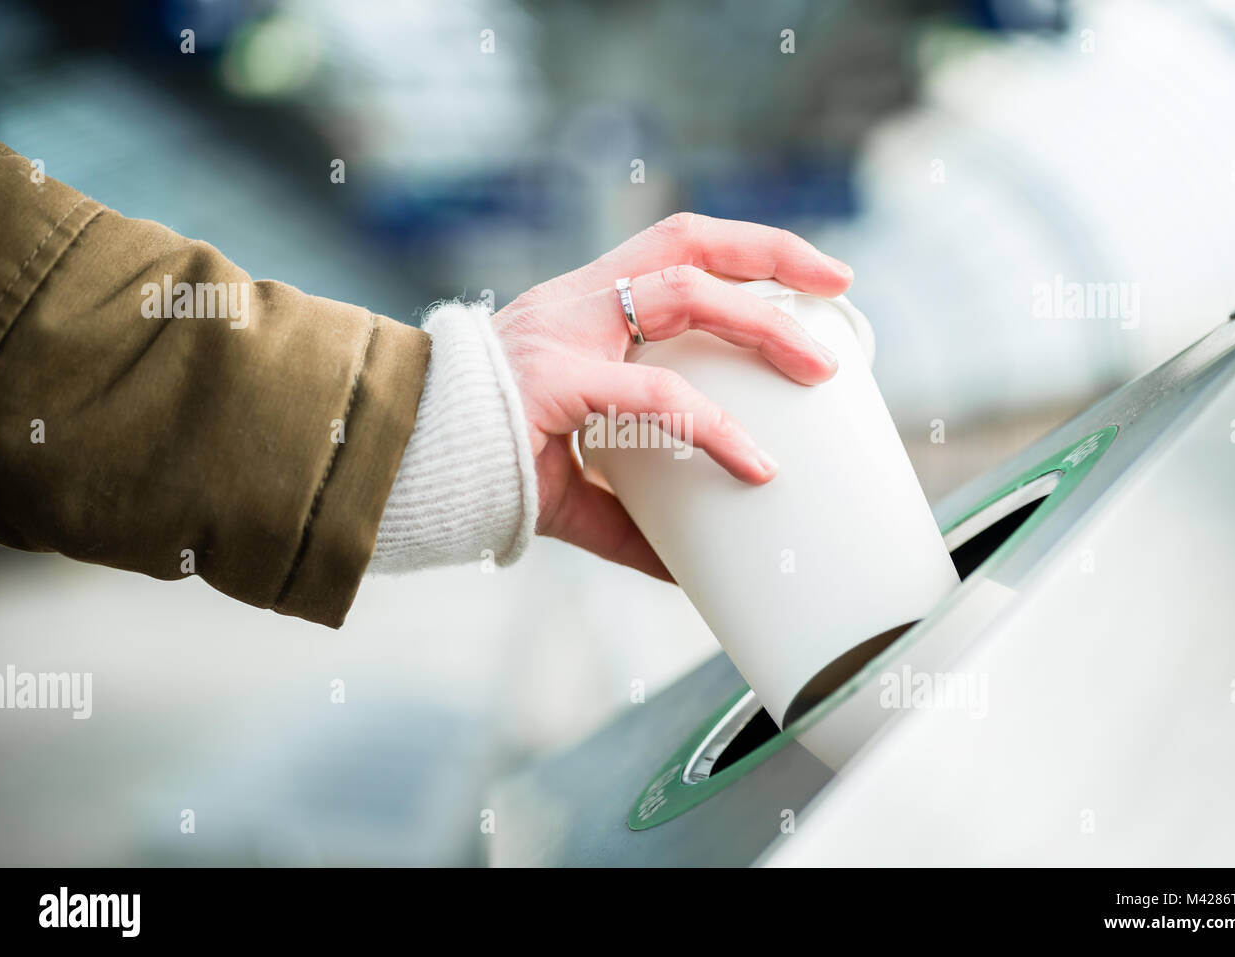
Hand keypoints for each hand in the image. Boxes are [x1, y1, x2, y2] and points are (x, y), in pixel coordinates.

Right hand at [494, 212, 852, 579]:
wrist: (396, 469)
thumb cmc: (479, 464)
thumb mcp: (571, 486)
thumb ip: (630, 518)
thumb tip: (686, 570)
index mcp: (583, 310)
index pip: (673, 248)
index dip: (743, 250)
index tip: (808, 277)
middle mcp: (576, 303)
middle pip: (688, 240)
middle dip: (771, 252)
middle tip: (839, 285)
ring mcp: (564, 333)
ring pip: (683, 292)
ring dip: (761, 321)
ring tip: (820, 364)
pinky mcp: (553, 379)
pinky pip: (649, 391)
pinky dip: (710, 426)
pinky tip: (754, 463)